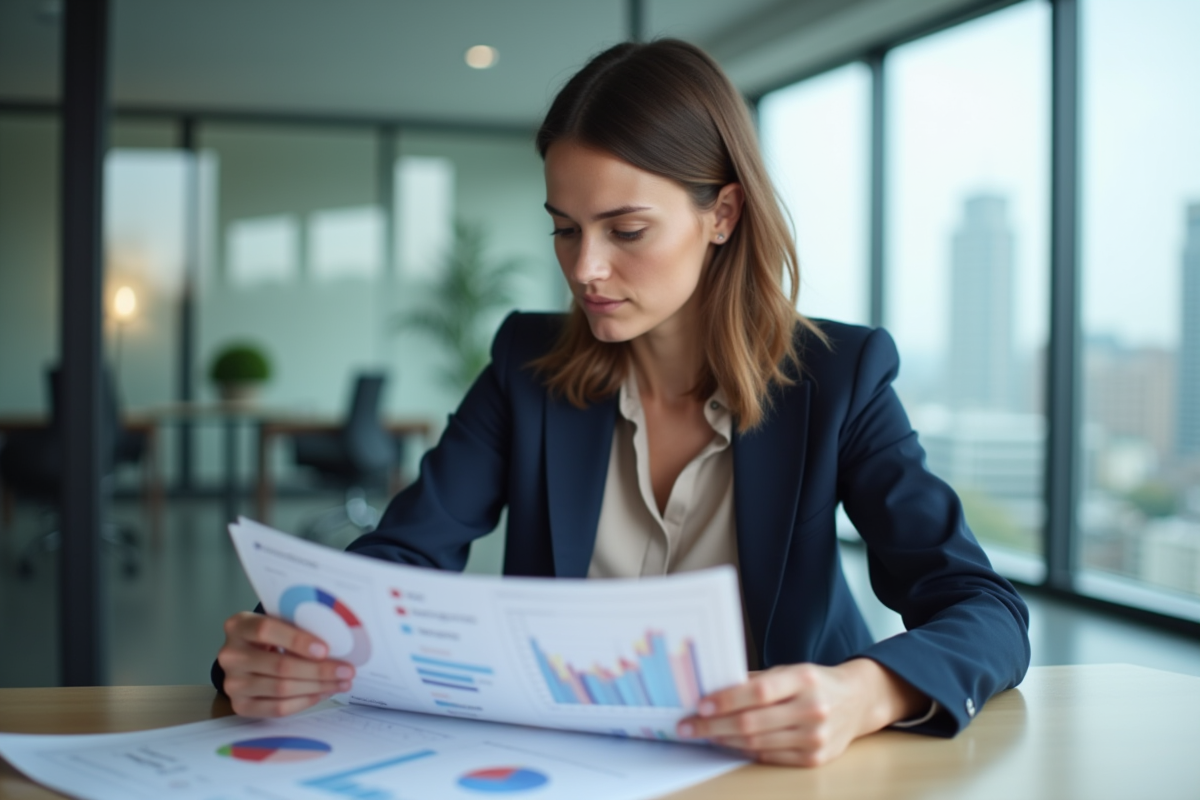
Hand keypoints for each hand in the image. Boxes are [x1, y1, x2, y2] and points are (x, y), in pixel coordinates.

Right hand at [217, 611, 355, 717]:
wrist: (246, 655)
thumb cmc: (271, 635)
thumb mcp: (278, 622)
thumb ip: (298, 626)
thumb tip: (339, 643)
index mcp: (238, 626)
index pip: (266, 630)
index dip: (297, 641)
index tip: (325, 649)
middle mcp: (230, 655)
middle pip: (279, 665)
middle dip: (319, 670)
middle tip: (347, 670)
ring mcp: (232, 683)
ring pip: (281, 689)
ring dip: (317, 687)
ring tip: (341, 683)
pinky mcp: (240, 705)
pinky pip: (277, 708)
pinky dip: (304, 701)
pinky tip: (322, 693)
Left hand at [676, 659, 925, 766]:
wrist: (857, 702)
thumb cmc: (814, 683)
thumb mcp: (789, 671)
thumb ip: (756, 681)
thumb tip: (712, 689)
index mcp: (804, 680)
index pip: (759, 692)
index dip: (726, 700)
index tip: (700, 704)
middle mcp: (812, 709)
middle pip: (752, 722)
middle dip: (713, 726)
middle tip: (687, 726)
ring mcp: (815, 737)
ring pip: (757, 743)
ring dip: (723, 740)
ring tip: (703, 734)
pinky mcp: (815, 758)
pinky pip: (769, 757)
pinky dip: (744, 750)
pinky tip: (728, 743)